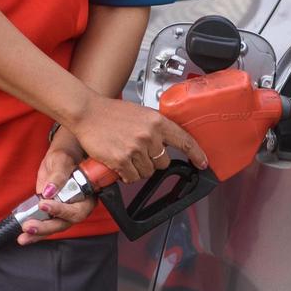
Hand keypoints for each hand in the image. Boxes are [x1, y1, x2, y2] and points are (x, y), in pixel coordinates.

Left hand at [17, 147, 96, 245]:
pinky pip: (46, 224)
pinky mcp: (53, 212)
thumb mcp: (61, 159)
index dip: (61, 210)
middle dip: (46, 226)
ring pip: (56, 226)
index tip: (44, 204)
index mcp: (86, 195)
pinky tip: (24, 237)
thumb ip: (58, 174)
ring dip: (39, 233)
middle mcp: (78, 206)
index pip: (77, 209)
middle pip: (65, 222)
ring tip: (24, 236)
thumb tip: (49, 190)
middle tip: (30, 226)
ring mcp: (65, 211)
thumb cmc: (67, 155)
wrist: (63, 155)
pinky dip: (35, 233)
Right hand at [66, 94, 207, 183]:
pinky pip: (132, 178)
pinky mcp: (122, 160)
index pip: (184, 140)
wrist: (87, 112)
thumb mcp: (140, 113)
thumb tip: (166, 143)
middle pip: (163, 162)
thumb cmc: (110, 112)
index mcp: (156, 121)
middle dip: (153, 162)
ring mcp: (136, 148)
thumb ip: (155, 127)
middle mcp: (149, 135)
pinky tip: (120, 163)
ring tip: (126, 155)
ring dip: (138, 169)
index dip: (196, 154)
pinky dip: (127, 175)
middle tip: (139, 153)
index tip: (203, 163)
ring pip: (148, 172)